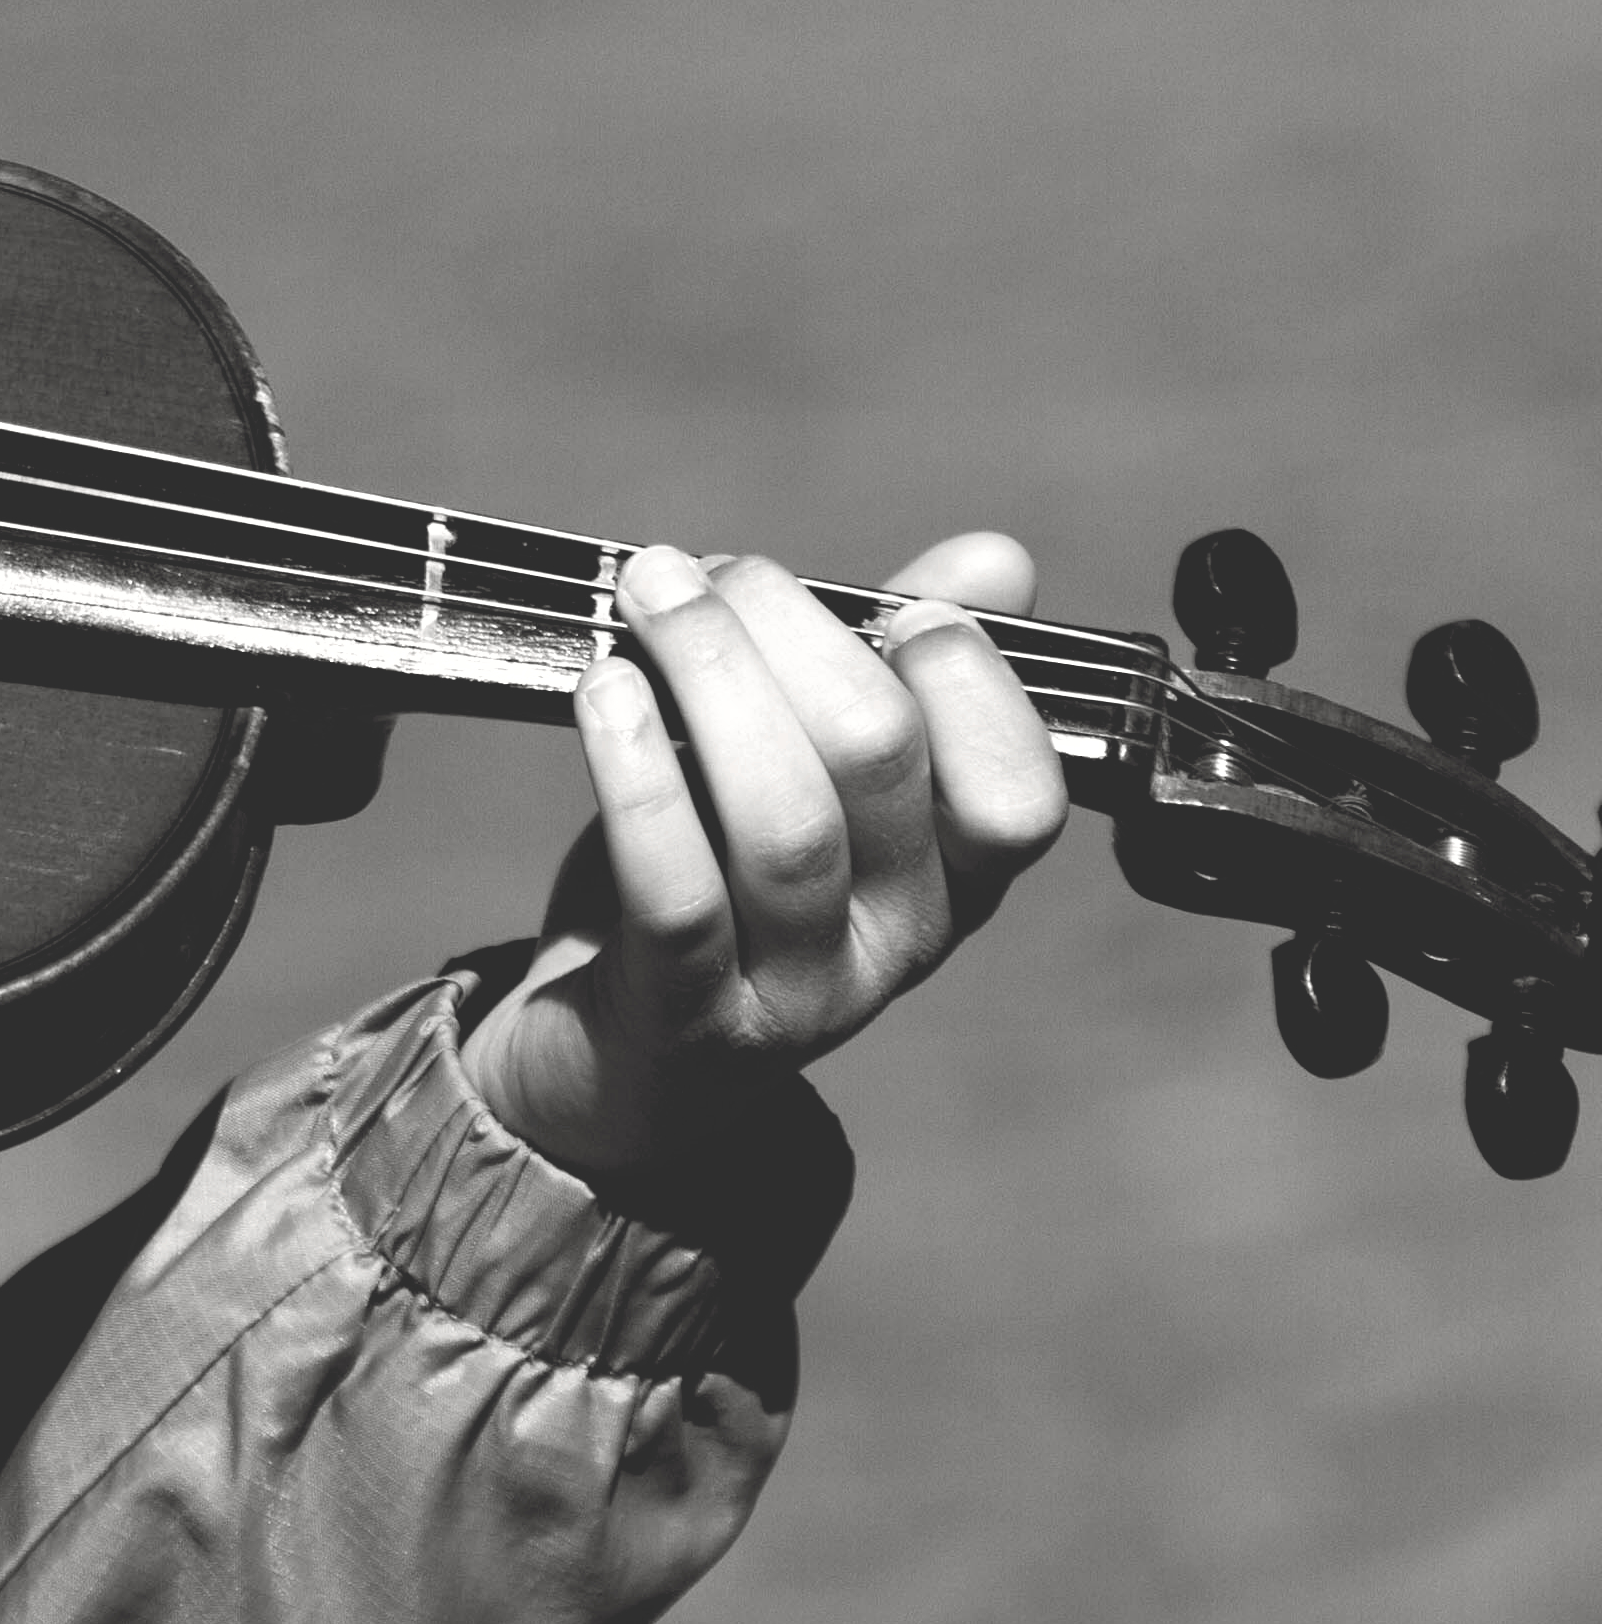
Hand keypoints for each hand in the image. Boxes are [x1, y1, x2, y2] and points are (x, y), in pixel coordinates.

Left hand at [461, 531, 1070, 1179]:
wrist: (611, 1061)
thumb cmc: (719, 876)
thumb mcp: (808, 771)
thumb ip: (894, 668)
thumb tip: (998, 563)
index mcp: (954, 878)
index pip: (1021, 787)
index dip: (967, 679)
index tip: (888, 603)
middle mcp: (899, 941)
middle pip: (879, 763)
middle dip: (791, 632)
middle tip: (703, 572)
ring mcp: (799, 992)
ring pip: (785, 822)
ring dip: (710, 678)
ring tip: (648, 596)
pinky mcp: (686, 1020)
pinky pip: (674, 891)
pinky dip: (637, 778)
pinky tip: (603, 691)